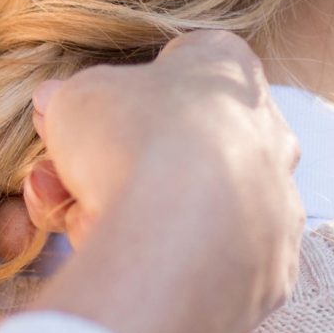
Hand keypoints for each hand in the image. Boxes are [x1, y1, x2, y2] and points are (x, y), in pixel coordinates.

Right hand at [24, 30, 303, 332]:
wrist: (182, 235)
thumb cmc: (131, 140)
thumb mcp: (74, 98)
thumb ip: (70, 99)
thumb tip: (56, 103)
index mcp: (229, 72)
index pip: (181, 64)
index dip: (123, 94)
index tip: (85, 119)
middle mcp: (268, 133)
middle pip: (180, 144)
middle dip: (112, 164)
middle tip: (58, 182)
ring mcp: (277, 203)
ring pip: (195, 206)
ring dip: (131, 212)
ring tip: (80, 226)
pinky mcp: (273, 268)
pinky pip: (211, 259)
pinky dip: (169, 259)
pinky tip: (130, 261)